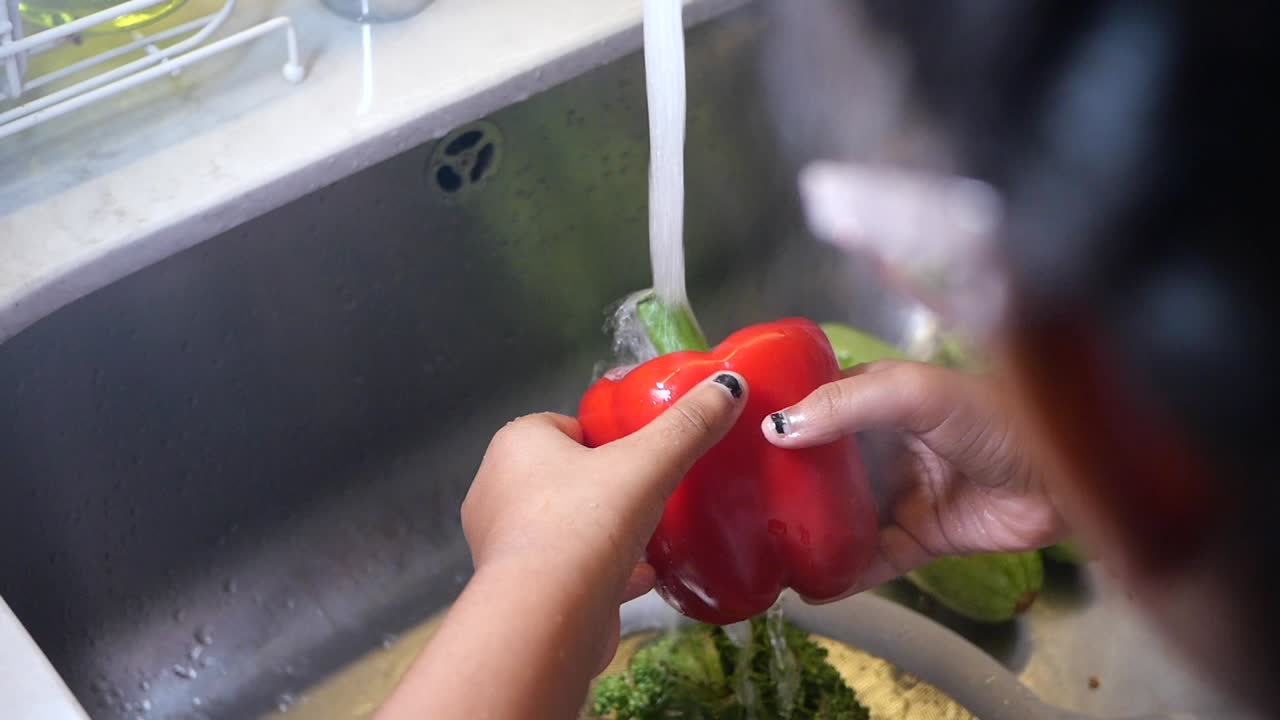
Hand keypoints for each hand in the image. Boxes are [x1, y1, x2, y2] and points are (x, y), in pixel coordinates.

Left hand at [461, 371, 748, 664]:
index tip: (642, 453)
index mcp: (516, 445)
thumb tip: (729, 385)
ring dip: (606, 531)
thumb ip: (688, 425)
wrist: (547, 619)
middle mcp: (498, 489)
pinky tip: (644, 576)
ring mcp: (505, 544)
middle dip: (607, 484)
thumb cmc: (585, 522)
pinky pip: (570, 570)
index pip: (566, 426)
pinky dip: (604, 571)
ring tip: (651, 534)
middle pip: (567, 475)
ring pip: (568, 525)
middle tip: (651, 491)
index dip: (606, 437)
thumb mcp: (648, 463)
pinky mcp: (523, 590)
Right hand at [762, 359, 1065, 596]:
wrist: (1065, 474)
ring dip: (808, 532)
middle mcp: (883, 445)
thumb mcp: (915, 394)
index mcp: (878, 399)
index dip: (777, 422)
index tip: (731, 439)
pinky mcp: (920, 538)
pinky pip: (872, 559)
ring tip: (762, 550)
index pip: (814, 408)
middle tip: (735, 504)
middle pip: (820, 468)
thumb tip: (778, 429)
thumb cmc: (994, 417)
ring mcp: (901, 493)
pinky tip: (811, 584)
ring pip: (840, 516)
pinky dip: (843, 572)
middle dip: (784, 486)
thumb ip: (847, 405)